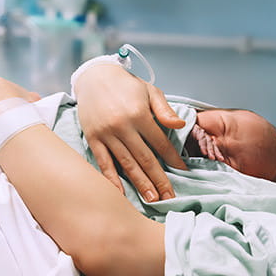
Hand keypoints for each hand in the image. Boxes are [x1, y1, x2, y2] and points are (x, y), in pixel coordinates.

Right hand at [73, 64, 186, 200]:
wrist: (94, 76)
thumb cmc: (127, 85)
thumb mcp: (150, 91)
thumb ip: (165, 110)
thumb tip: (180, 126)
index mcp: (139, 114)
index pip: (161, 143)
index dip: (173, 159)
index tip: (183, 172)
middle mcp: (123, 126)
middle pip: (145, 158)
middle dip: (159, 179)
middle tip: (170, 197)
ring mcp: (106, 134)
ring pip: (126, 164)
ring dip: (140, 183)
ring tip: (152, 199)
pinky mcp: (92, 138)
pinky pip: (103, 162)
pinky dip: (111, 179)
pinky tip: (120, 193)